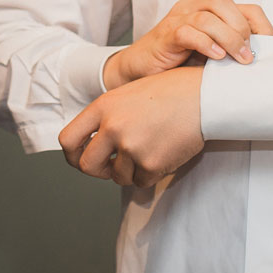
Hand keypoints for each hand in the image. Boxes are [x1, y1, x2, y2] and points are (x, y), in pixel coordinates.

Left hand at [59, 67, 203, 186]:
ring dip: (131, 170)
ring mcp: (131, 146)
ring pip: (118, 176)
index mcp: (104, 106)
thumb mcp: (130, 94)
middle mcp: (113, 127)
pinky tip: (163, 153)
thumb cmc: (172, 92)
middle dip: (98, 171)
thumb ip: (109, 117)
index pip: (68, 139)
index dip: (72, 155)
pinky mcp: (151, 163)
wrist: (205, 96)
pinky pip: (141, 181)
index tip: (81, 159)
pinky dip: (150, 174)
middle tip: (111, 168)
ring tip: (150, 150)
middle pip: (87, 165)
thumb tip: (95, 146)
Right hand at [103, 0, 272, 88]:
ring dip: (229, 38)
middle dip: (243, 29)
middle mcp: (192, 8)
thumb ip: (231, 52)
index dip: (262, 26)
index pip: (244, 8)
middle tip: (249, 56)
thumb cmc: (176, 65)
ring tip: (239, 59)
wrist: (136, 72)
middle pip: (225, 3)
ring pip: (208, 17)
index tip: (271, 49)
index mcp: (208, 11)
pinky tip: (216, 58)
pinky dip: (206, 43)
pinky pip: (187, 31)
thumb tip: (262, 63)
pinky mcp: (165, 35)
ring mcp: (177, 19)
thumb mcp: (211, 57)